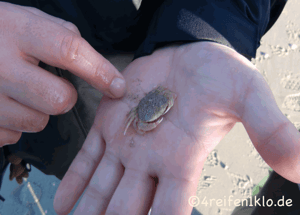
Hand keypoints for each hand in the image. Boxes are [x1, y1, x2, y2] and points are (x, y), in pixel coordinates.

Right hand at [0, 2, 124, 148]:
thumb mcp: (15, 18)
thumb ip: (56, 33)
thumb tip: (91, 61)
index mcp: (9, 29)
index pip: (68, 50)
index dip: (99, 70)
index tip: (117, 86)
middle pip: (60, 100)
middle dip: (64, 96)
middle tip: (46, 83)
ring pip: (40, 121)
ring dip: (36, 109)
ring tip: (14, 91)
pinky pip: (15, 135)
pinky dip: (14, 122)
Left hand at [54, 42, 299, 214]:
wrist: (190, 54)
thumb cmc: (221, 75)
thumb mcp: (248, 95)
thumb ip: (269, 129)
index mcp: (183, 160)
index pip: (169, 209)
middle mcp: (152, 161)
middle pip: (127, 206)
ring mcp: (128, 144)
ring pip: (103, 187)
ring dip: (87, 211)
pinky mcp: (110, 125)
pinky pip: (89, 158)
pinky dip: (75, 181)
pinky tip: (62, 202)